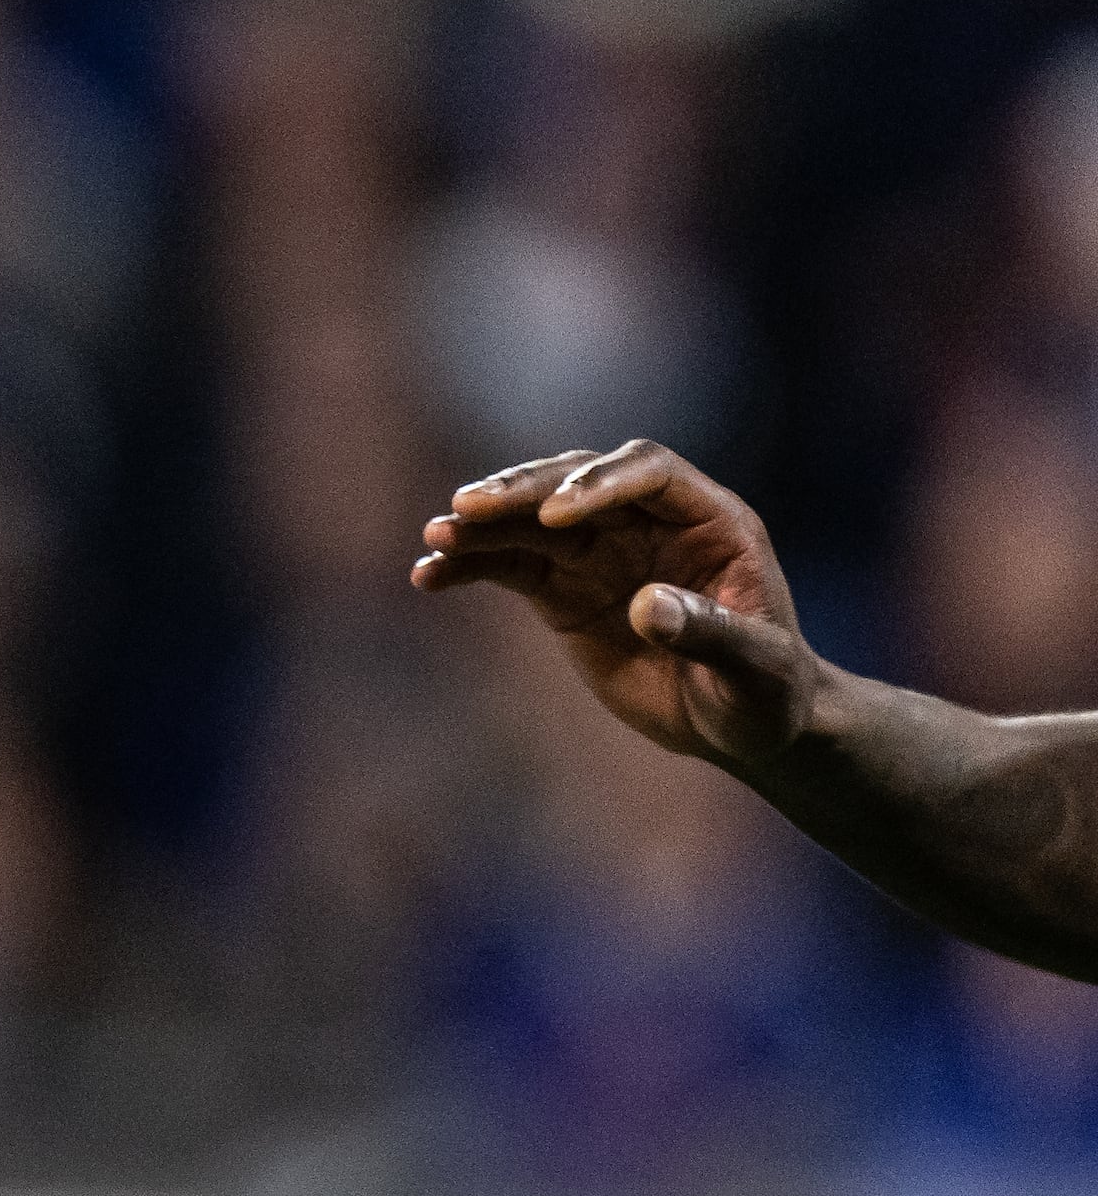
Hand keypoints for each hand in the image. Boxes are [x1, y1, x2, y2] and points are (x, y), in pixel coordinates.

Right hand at [414, 442, 824, 768]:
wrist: (739, 723)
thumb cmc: (766, 693)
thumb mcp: (757, 671)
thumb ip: (711, 634)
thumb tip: (647, 609)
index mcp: (710, 521)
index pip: (650, 473)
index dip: (602, 484)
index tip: (555, 516)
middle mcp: (650, 524)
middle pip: (579, 481)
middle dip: (524, 491)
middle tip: (468, 507)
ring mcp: (603, 554)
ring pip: (534, 520)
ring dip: (483, 524)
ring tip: (436, 537)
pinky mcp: (565, 590)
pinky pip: (509, 566)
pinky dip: (469, 566)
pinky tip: (429, 576)